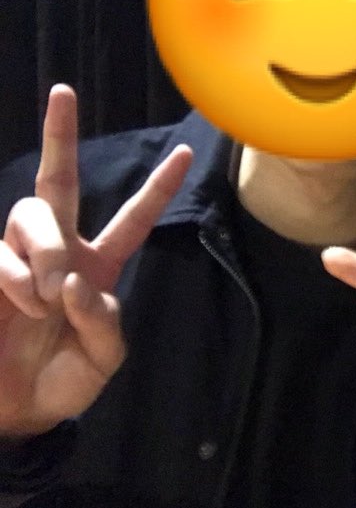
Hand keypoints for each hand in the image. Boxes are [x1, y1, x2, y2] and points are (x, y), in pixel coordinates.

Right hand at [0, 85, 191, 437]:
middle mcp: (60, 251)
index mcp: (99, 265)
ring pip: (31, 213)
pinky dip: (16, 277)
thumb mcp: (104, 358)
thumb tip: (76, 283)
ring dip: (44, 251)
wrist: (18, 413)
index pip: (133, 217)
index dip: (158, 187)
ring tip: (46, 297)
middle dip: (59, 133)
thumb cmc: (65, 380)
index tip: (186, 151)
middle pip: (59, 180)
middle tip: (64, 94)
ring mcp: (18, 258)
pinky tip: (27, 302)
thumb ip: (103, 323)